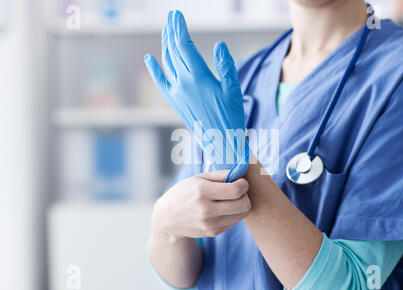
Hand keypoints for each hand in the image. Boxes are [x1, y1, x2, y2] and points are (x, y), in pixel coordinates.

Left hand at [144, 10, 248, 181]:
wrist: (220, 141)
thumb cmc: (231, 116)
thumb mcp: (234, 89)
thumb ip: (226, 66)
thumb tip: (219, 45)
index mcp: (199, 77)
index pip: (184, 46)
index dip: (179, 28)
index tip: (176, 15)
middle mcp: (184, 83)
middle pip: (173, 51)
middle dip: (171, 31)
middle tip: (171, 16)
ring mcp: (177, 93)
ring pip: (166, 63)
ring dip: (165, 45)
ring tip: (165, 30)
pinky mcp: (174, 102)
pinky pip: (160, 82)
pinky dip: (154, 69)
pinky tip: (149, 58)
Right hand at [152, 170, 250, 241]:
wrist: (167, 218)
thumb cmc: (184, 193)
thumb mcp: (198, 178)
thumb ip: (221, 174)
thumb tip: (241, 173)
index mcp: (202, 192)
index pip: (236, 190)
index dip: (244, 184)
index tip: (241, 182)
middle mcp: (206, 210)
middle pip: (243, 204)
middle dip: (245, 195)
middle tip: (238, 191)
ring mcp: (210, 224)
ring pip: (242, 214)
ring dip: (241, 205)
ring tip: (230, 199)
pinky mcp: (213, 232)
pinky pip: (234, 222)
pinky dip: (233, 214)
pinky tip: (223, 208)